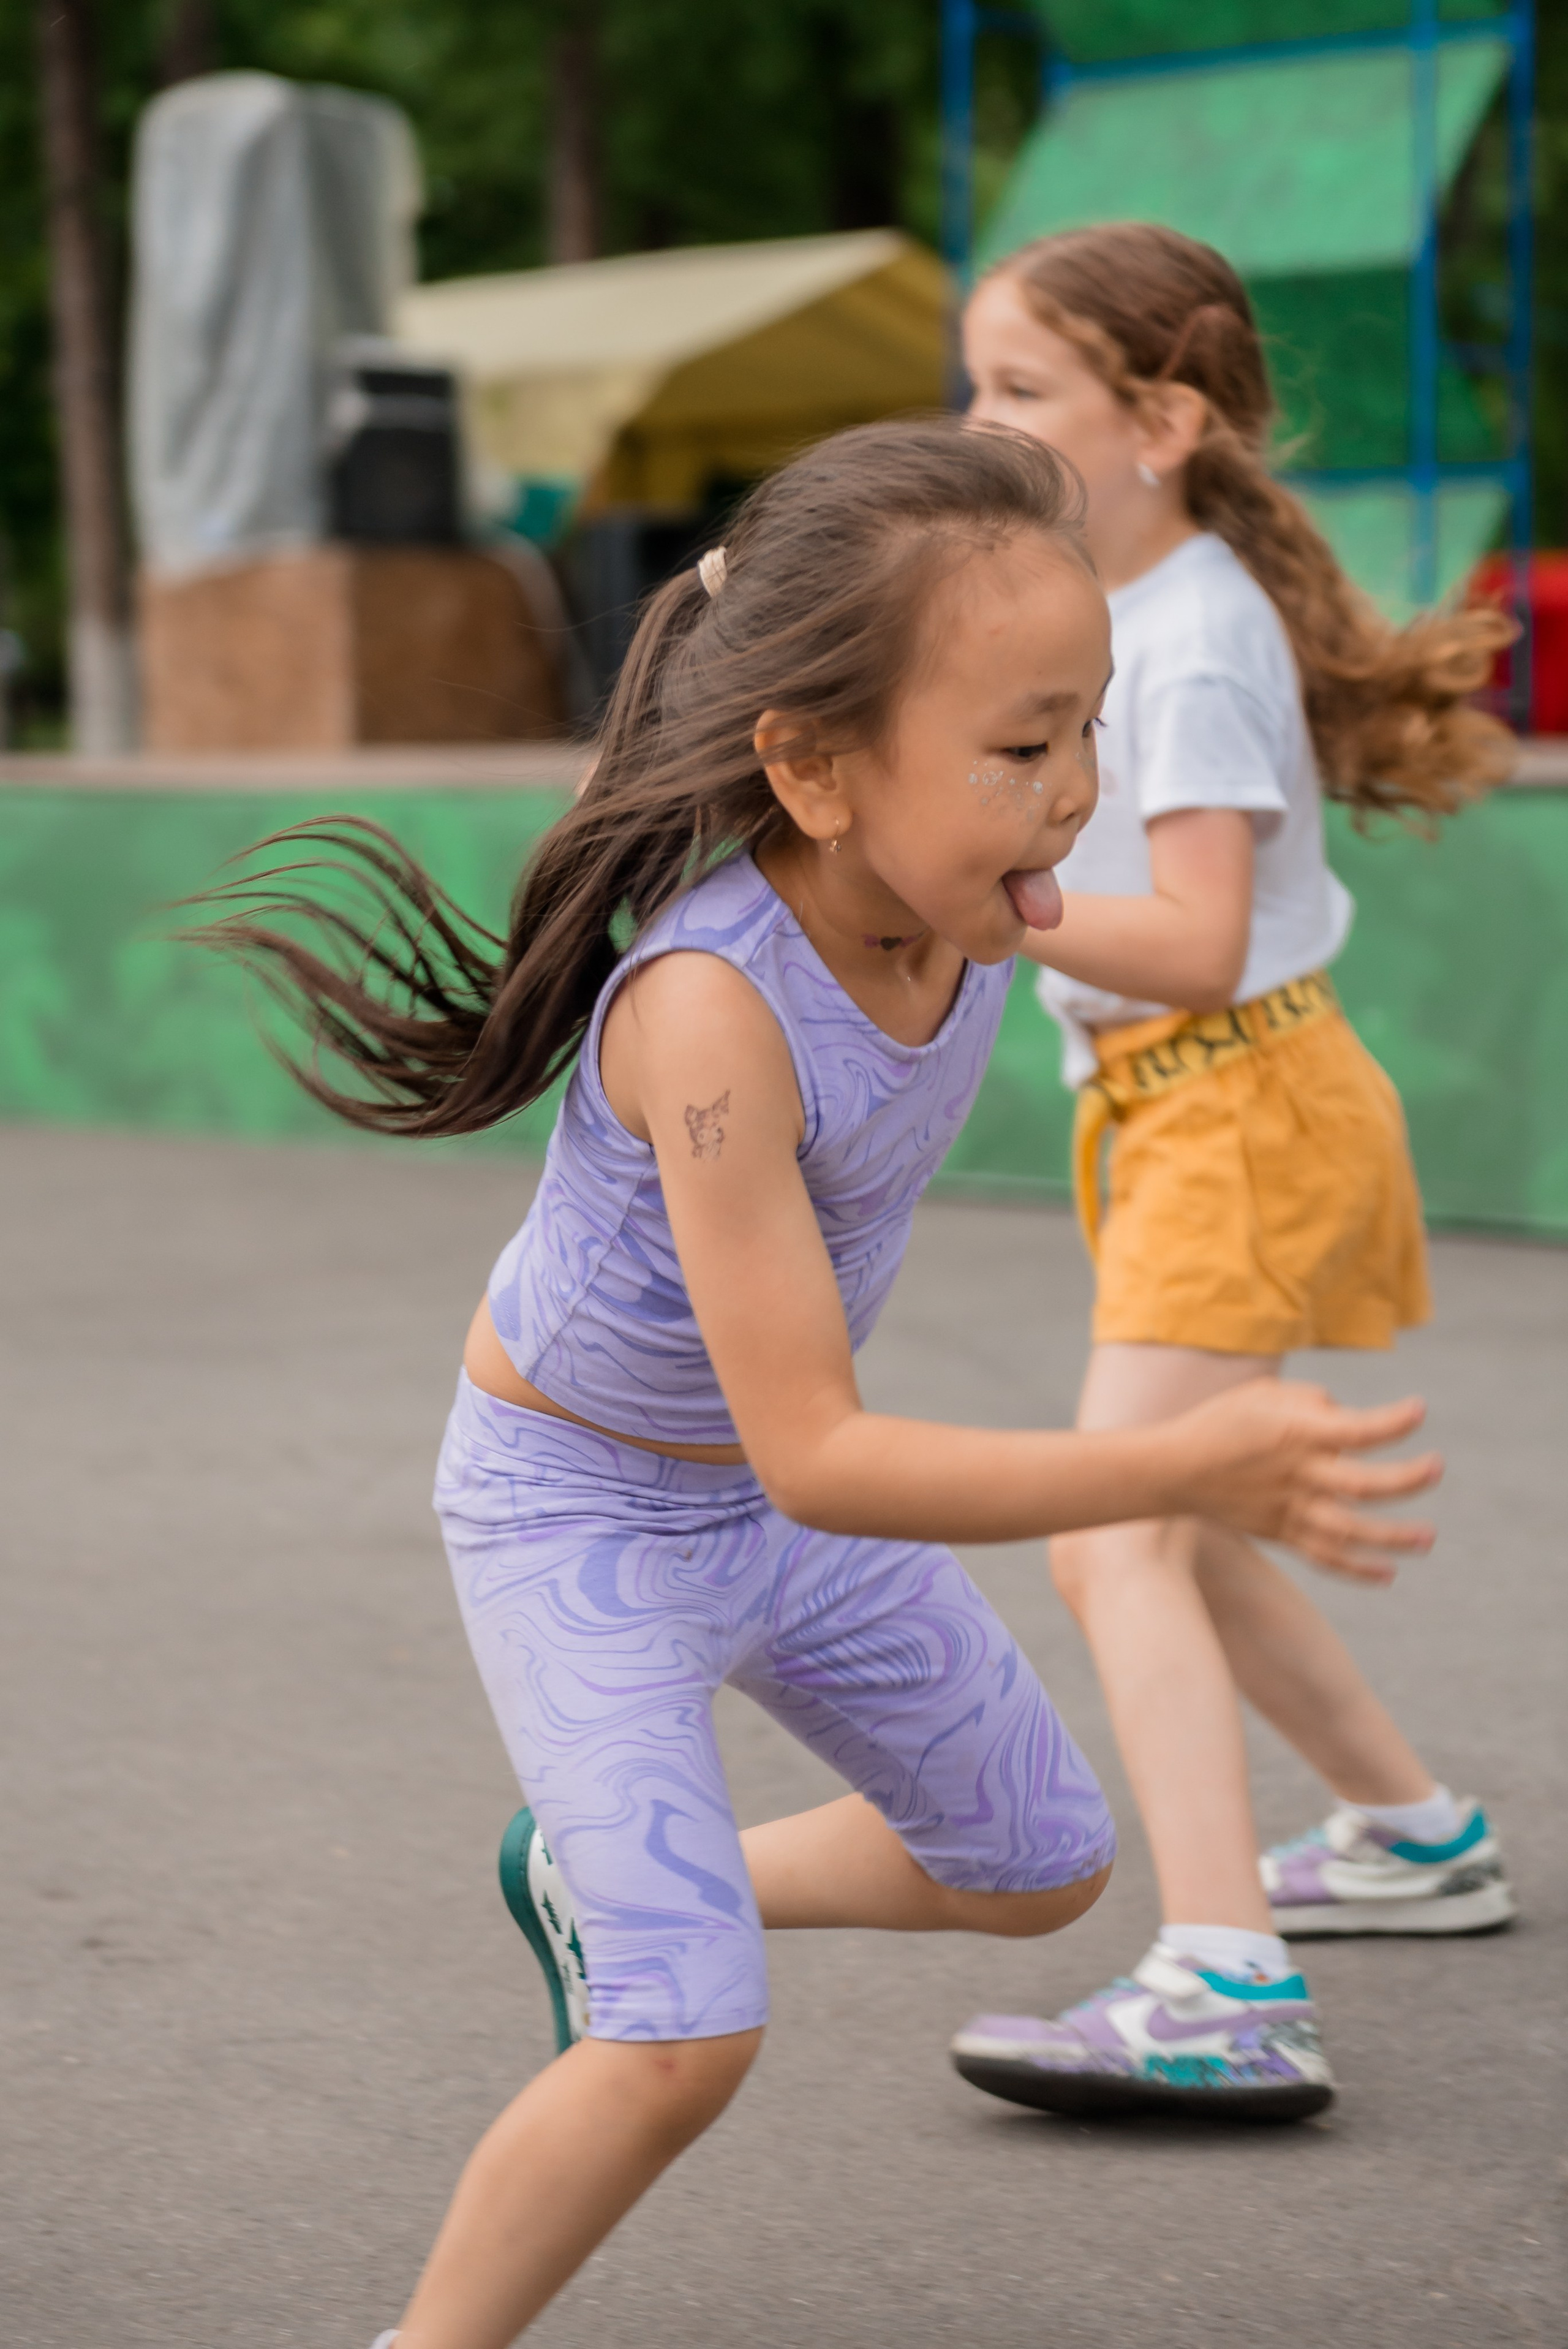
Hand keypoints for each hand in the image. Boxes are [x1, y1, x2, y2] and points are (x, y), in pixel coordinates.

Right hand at [1170, 1378, 1441, 1582]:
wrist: (1175, 1469)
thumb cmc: (1223, 1421)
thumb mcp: (1265, 1394)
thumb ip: (1313, 1402)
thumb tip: (1348, 1418)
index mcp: (1296, 1433)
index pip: (1356, 1429)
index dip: (1393, 1421)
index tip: (1419, 1411)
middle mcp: (1299, 1474)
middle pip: (1362, 1484)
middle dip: (1406, 1479)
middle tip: (1437, 1468)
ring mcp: (1291, 1508)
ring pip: (1349, 1530)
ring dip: (1392, 1536)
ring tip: (1428, 1537)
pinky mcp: (1282, 1533)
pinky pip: (1324, 1557)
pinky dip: (1356, 1569)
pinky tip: (1388, 1573)